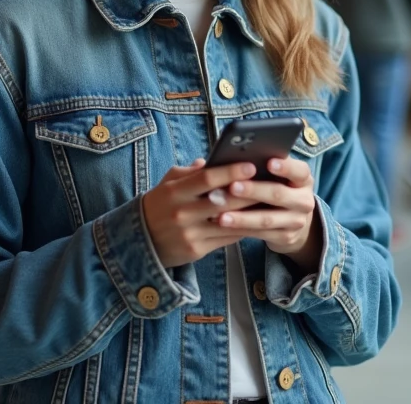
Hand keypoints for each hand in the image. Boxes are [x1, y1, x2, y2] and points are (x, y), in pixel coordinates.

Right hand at [142, 159, 260, 267]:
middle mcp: (182, 213)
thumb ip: (190, 171)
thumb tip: (212, 160)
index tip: (251, 166)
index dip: (230, 172)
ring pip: (228, 222)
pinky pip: (226, 238)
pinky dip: (243, 229)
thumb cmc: (161, 205)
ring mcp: (190, 233)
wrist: (140, 241)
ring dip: (251, 213)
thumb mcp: (168, 183)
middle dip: (248, 192)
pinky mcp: (196, 250)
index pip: (206, 179)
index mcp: (175, 191)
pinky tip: (258, 221)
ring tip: (270, 202)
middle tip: (270, 183)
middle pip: (222, 201)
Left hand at [213, 158, 322, 272]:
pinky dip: (241, 229)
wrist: (295, 222)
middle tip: (232, 186)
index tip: (269, 162)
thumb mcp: (282, 177)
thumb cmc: (280, 188)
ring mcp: (296, 221)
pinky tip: (225, 225)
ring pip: (267, 219)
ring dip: (243, 217)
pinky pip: (260, 234)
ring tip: (221, 215)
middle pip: (279, 194)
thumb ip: (267, 167)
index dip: (285, 167)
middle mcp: (304, 201)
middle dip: (254, 191)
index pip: (299, 171)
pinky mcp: (286, 237)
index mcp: (304, 180)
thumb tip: (240, 156)